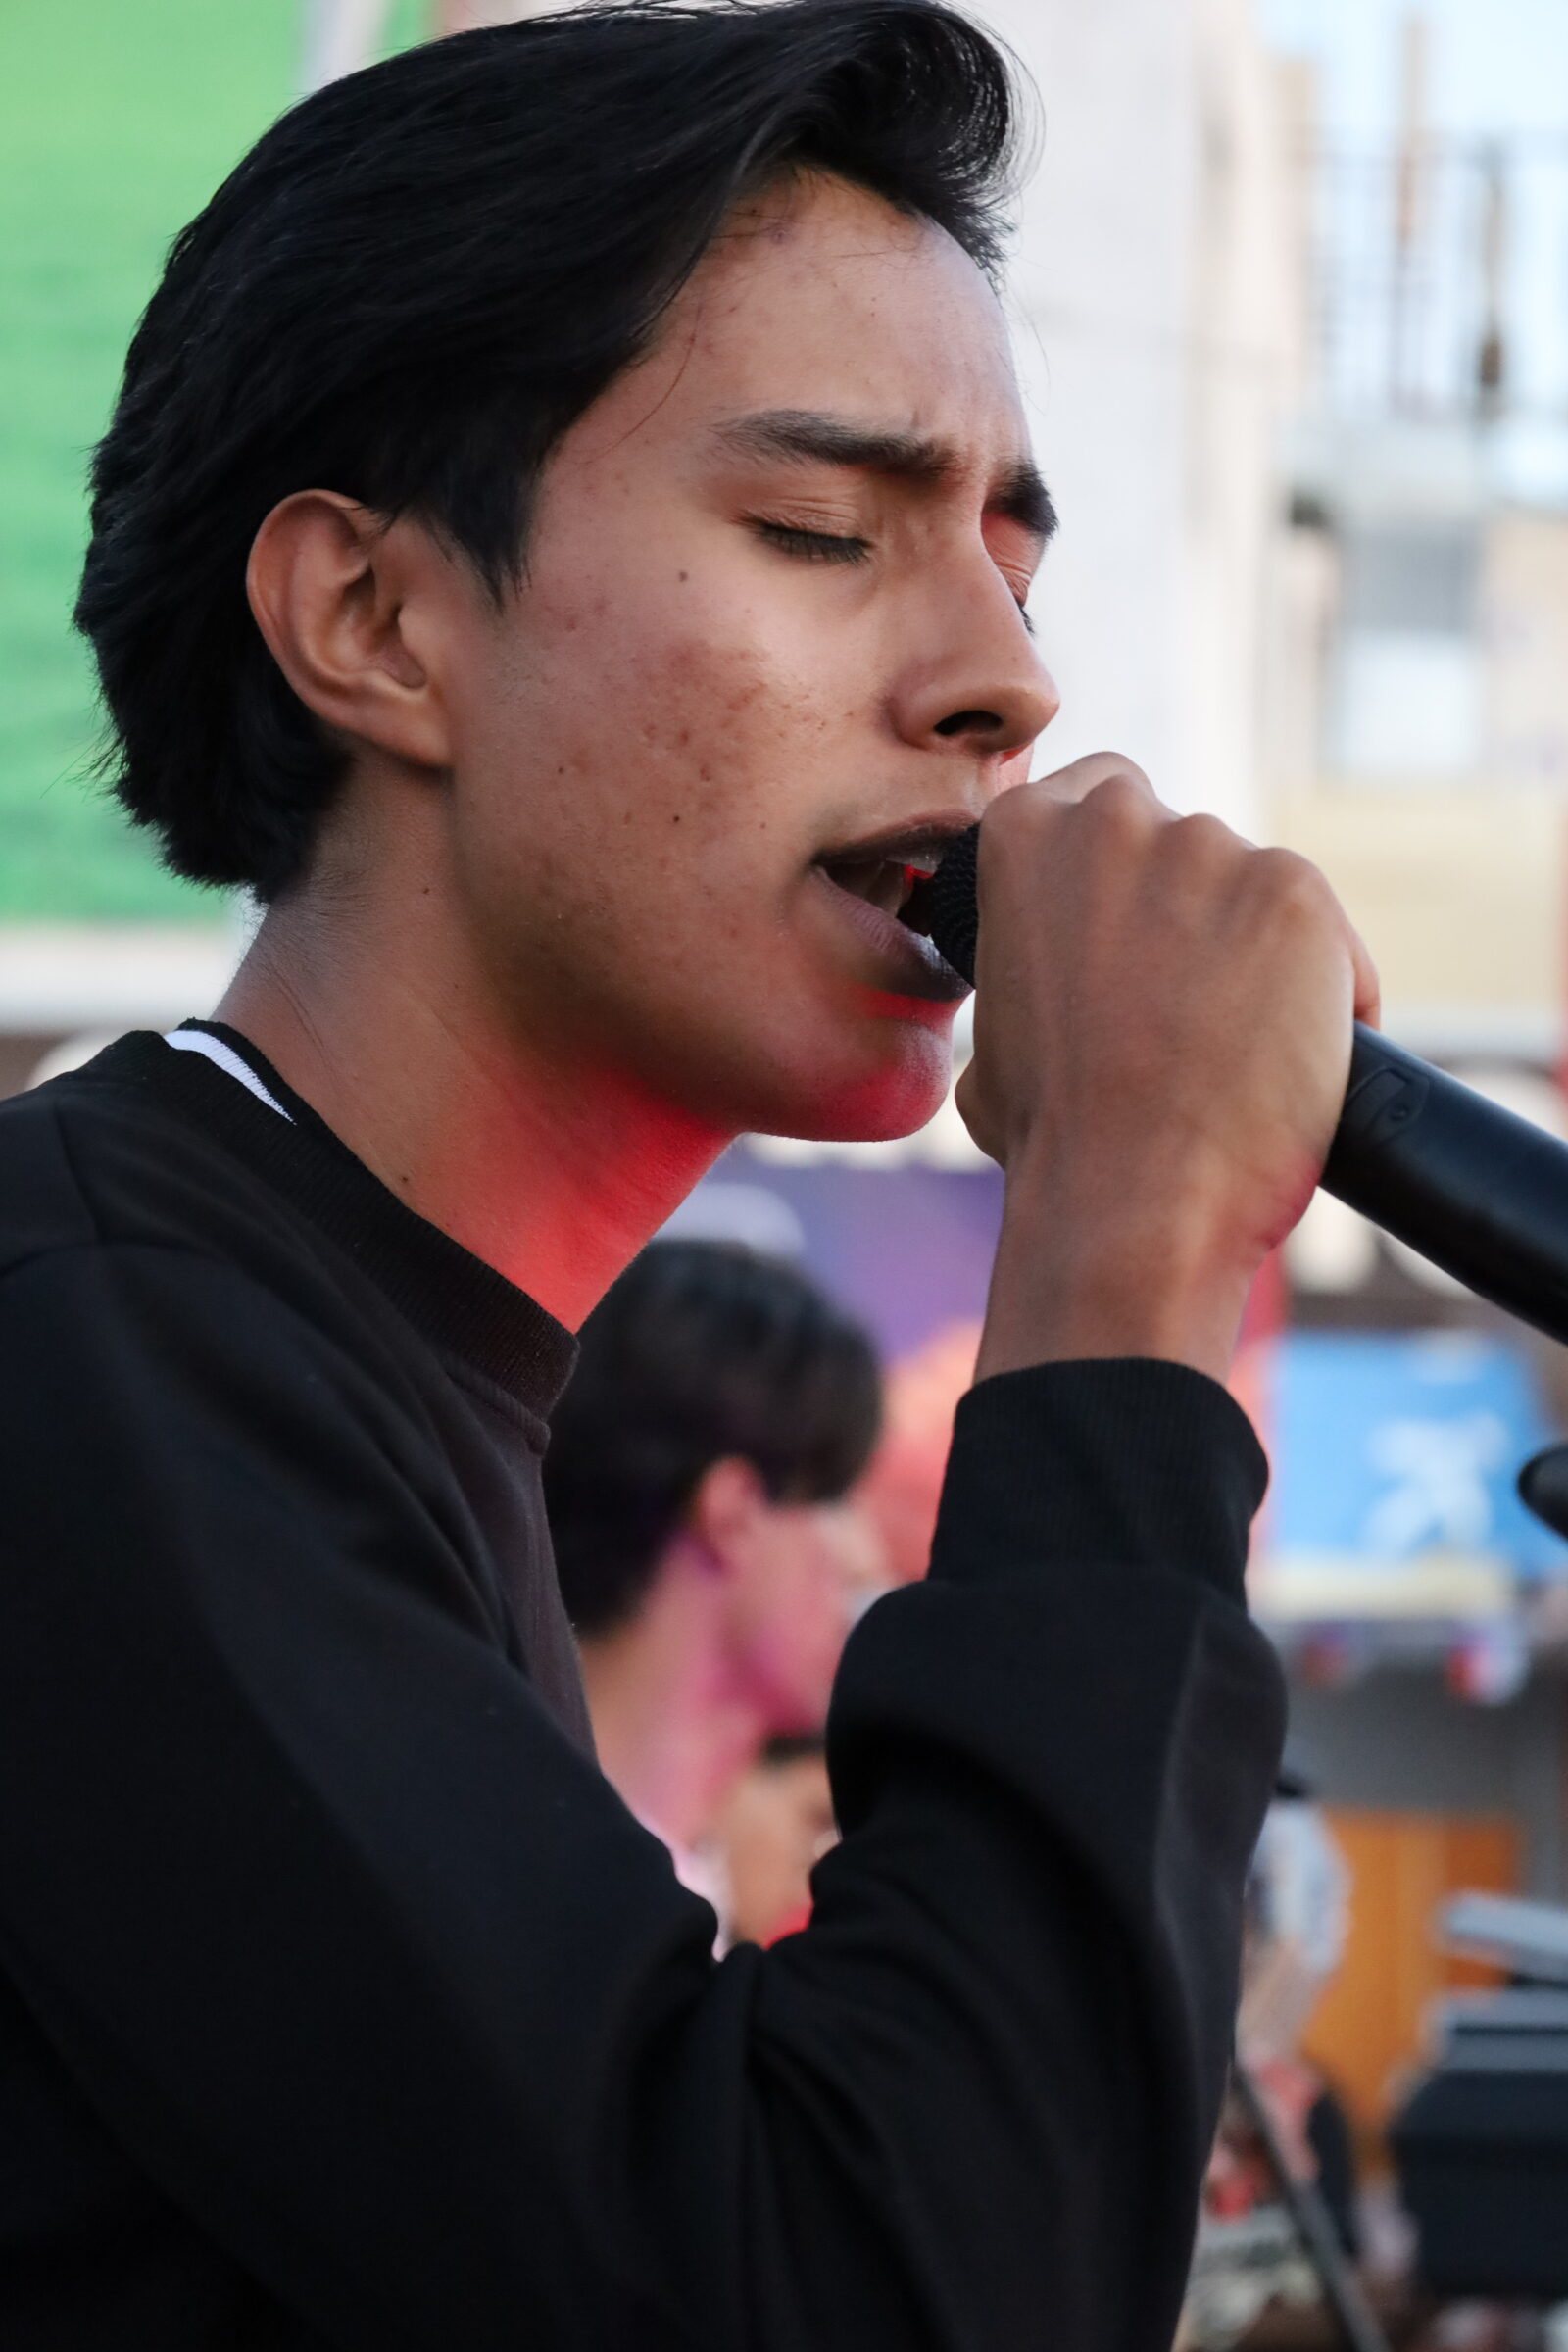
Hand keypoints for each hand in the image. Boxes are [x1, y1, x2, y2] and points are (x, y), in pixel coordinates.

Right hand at [959, 757, 1378, 1383]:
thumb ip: (1025, 975)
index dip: (1126, 865)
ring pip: (1256, 890)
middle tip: (1190, 1005)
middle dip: (1193, 908)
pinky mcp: (1297, 893)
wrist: (1132, 1198)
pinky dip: (1328, 996)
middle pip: (1183, 839)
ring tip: (1240, 1055)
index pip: (1096, 796)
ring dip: (1259, 954)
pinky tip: (1300, 1063)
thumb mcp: (992, 1038)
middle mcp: (1116, 821)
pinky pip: (1328, 942)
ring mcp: (1212, 851)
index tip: (1137, 924)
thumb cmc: (1053, 1139)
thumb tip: (1054, 989)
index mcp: (1023, 835)